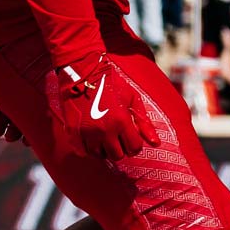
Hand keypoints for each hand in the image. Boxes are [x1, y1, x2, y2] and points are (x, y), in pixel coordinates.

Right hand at [44, 54, 158, 161]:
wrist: (84, 73)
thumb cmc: (112, 84)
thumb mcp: (133, 99)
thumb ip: (145, 123)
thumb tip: (156, 144)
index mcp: (121, 121)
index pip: (134, 148)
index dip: (135, 144)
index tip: (131, 138)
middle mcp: (105, 130)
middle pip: (117, 155)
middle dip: (121, 148)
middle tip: (118, 136)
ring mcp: (88, 133)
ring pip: (101, 155)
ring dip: (105, 149)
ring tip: (105, 135)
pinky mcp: (74, 133)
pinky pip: (85, 151)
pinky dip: (90, 147)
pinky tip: (93, 136)